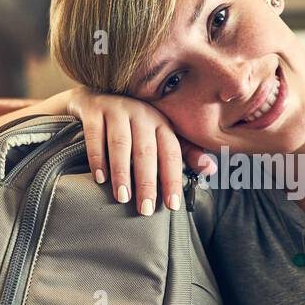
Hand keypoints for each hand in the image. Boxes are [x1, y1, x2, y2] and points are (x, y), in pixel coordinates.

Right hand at [67, 86, 212, 214]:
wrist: (98, 95)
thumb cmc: (135, 123)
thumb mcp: (161, 134)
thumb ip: (184, 153)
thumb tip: (211, 169)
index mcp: (161, 123)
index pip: (171, 153)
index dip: (173, 179)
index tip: (172, 206)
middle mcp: (141, 114)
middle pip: (146, 151)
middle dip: (147, 182)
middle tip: (145, 209)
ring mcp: (116, 109)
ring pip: (121, 143)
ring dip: (122, 172)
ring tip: (122, 197)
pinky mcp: (94, 109)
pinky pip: (95, 135)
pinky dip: (97, 158)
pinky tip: (100, 178)